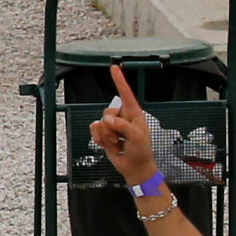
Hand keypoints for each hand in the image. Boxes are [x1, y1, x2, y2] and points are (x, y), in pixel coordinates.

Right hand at [87, 65, 160, 183]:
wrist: (134, 168)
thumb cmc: (141, 151)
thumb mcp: (137, 137)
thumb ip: (123, 126)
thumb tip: (107, 120)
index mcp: (134, 114)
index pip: (126, 94)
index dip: (119, 80)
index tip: (114, 68)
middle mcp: (122, 117)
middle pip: (108, 111)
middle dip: (111, 127)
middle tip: (120, 138)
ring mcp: (112, 126)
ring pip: (100, 123)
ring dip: (108, 137)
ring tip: (118, 144)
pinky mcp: (104, 134)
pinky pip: (94, 130)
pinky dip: (100, 139)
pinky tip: (108, 145)